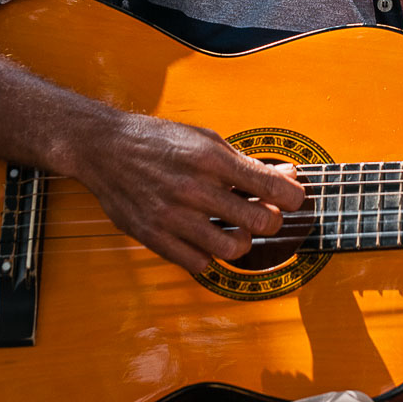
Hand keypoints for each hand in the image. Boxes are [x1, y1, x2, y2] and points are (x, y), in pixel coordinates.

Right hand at [76, 111, 304, 273]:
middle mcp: (194, 188)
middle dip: (272, 219)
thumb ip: (245, 163)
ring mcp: (173, 216)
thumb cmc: (159, 140)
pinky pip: (199, 264)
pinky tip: (206, 238)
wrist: (106, 149)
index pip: (269, 187)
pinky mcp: (155, 237)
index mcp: (210, 158)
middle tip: (266, 213)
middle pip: (259, 221)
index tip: (295, 198)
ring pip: (233, 249)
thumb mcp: (206, 139)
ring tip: (238, 228)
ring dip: (244, 241)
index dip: (293, 196)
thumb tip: (287, 177)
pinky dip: (210, 255)